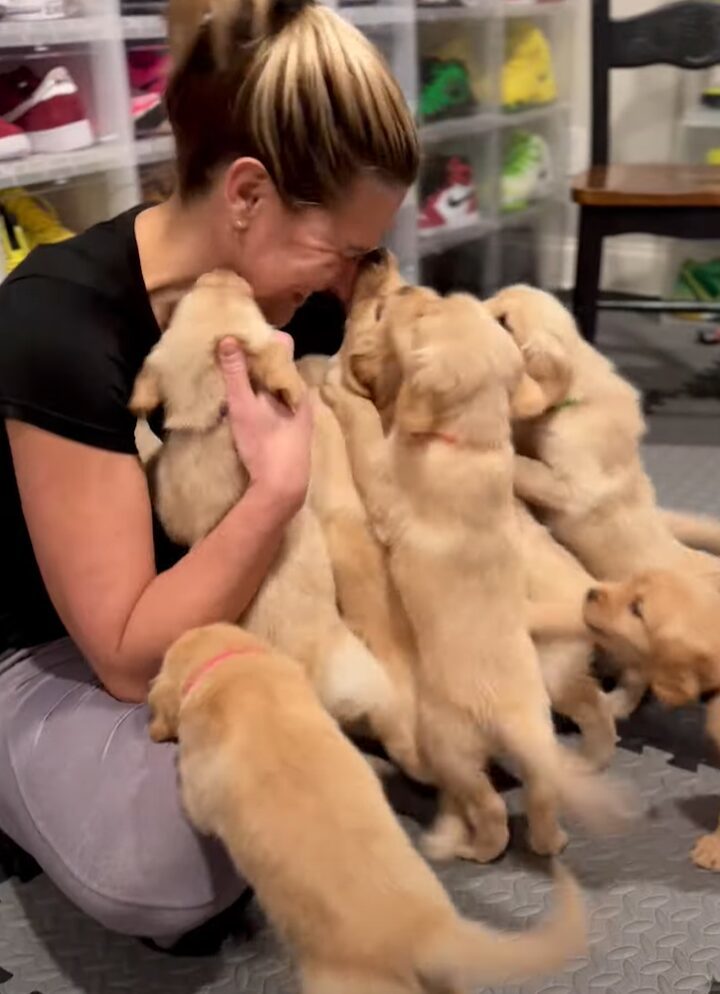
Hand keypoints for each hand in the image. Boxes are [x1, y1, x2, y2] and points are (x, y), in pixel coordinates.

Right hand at [219, 333, 311, 512]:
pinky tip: (244, 402)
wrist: (283, 488)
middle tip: (229, 352)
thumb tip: (228, 338)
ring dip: (257, 379)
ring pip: (277, 386)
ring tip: (232, 374)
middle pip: (278, 366)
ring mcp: (298, 415)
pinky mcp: (291, 432)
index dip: (261, 337)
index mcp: (295, 384)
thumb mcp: (244, 406)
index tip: (239, 335)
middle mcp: (301, 396)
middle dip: (256, 358)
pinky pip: (276, 403)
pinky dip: (261, 397)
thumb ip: (236, 373)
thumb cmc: (265, 445)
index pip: (282, 346)